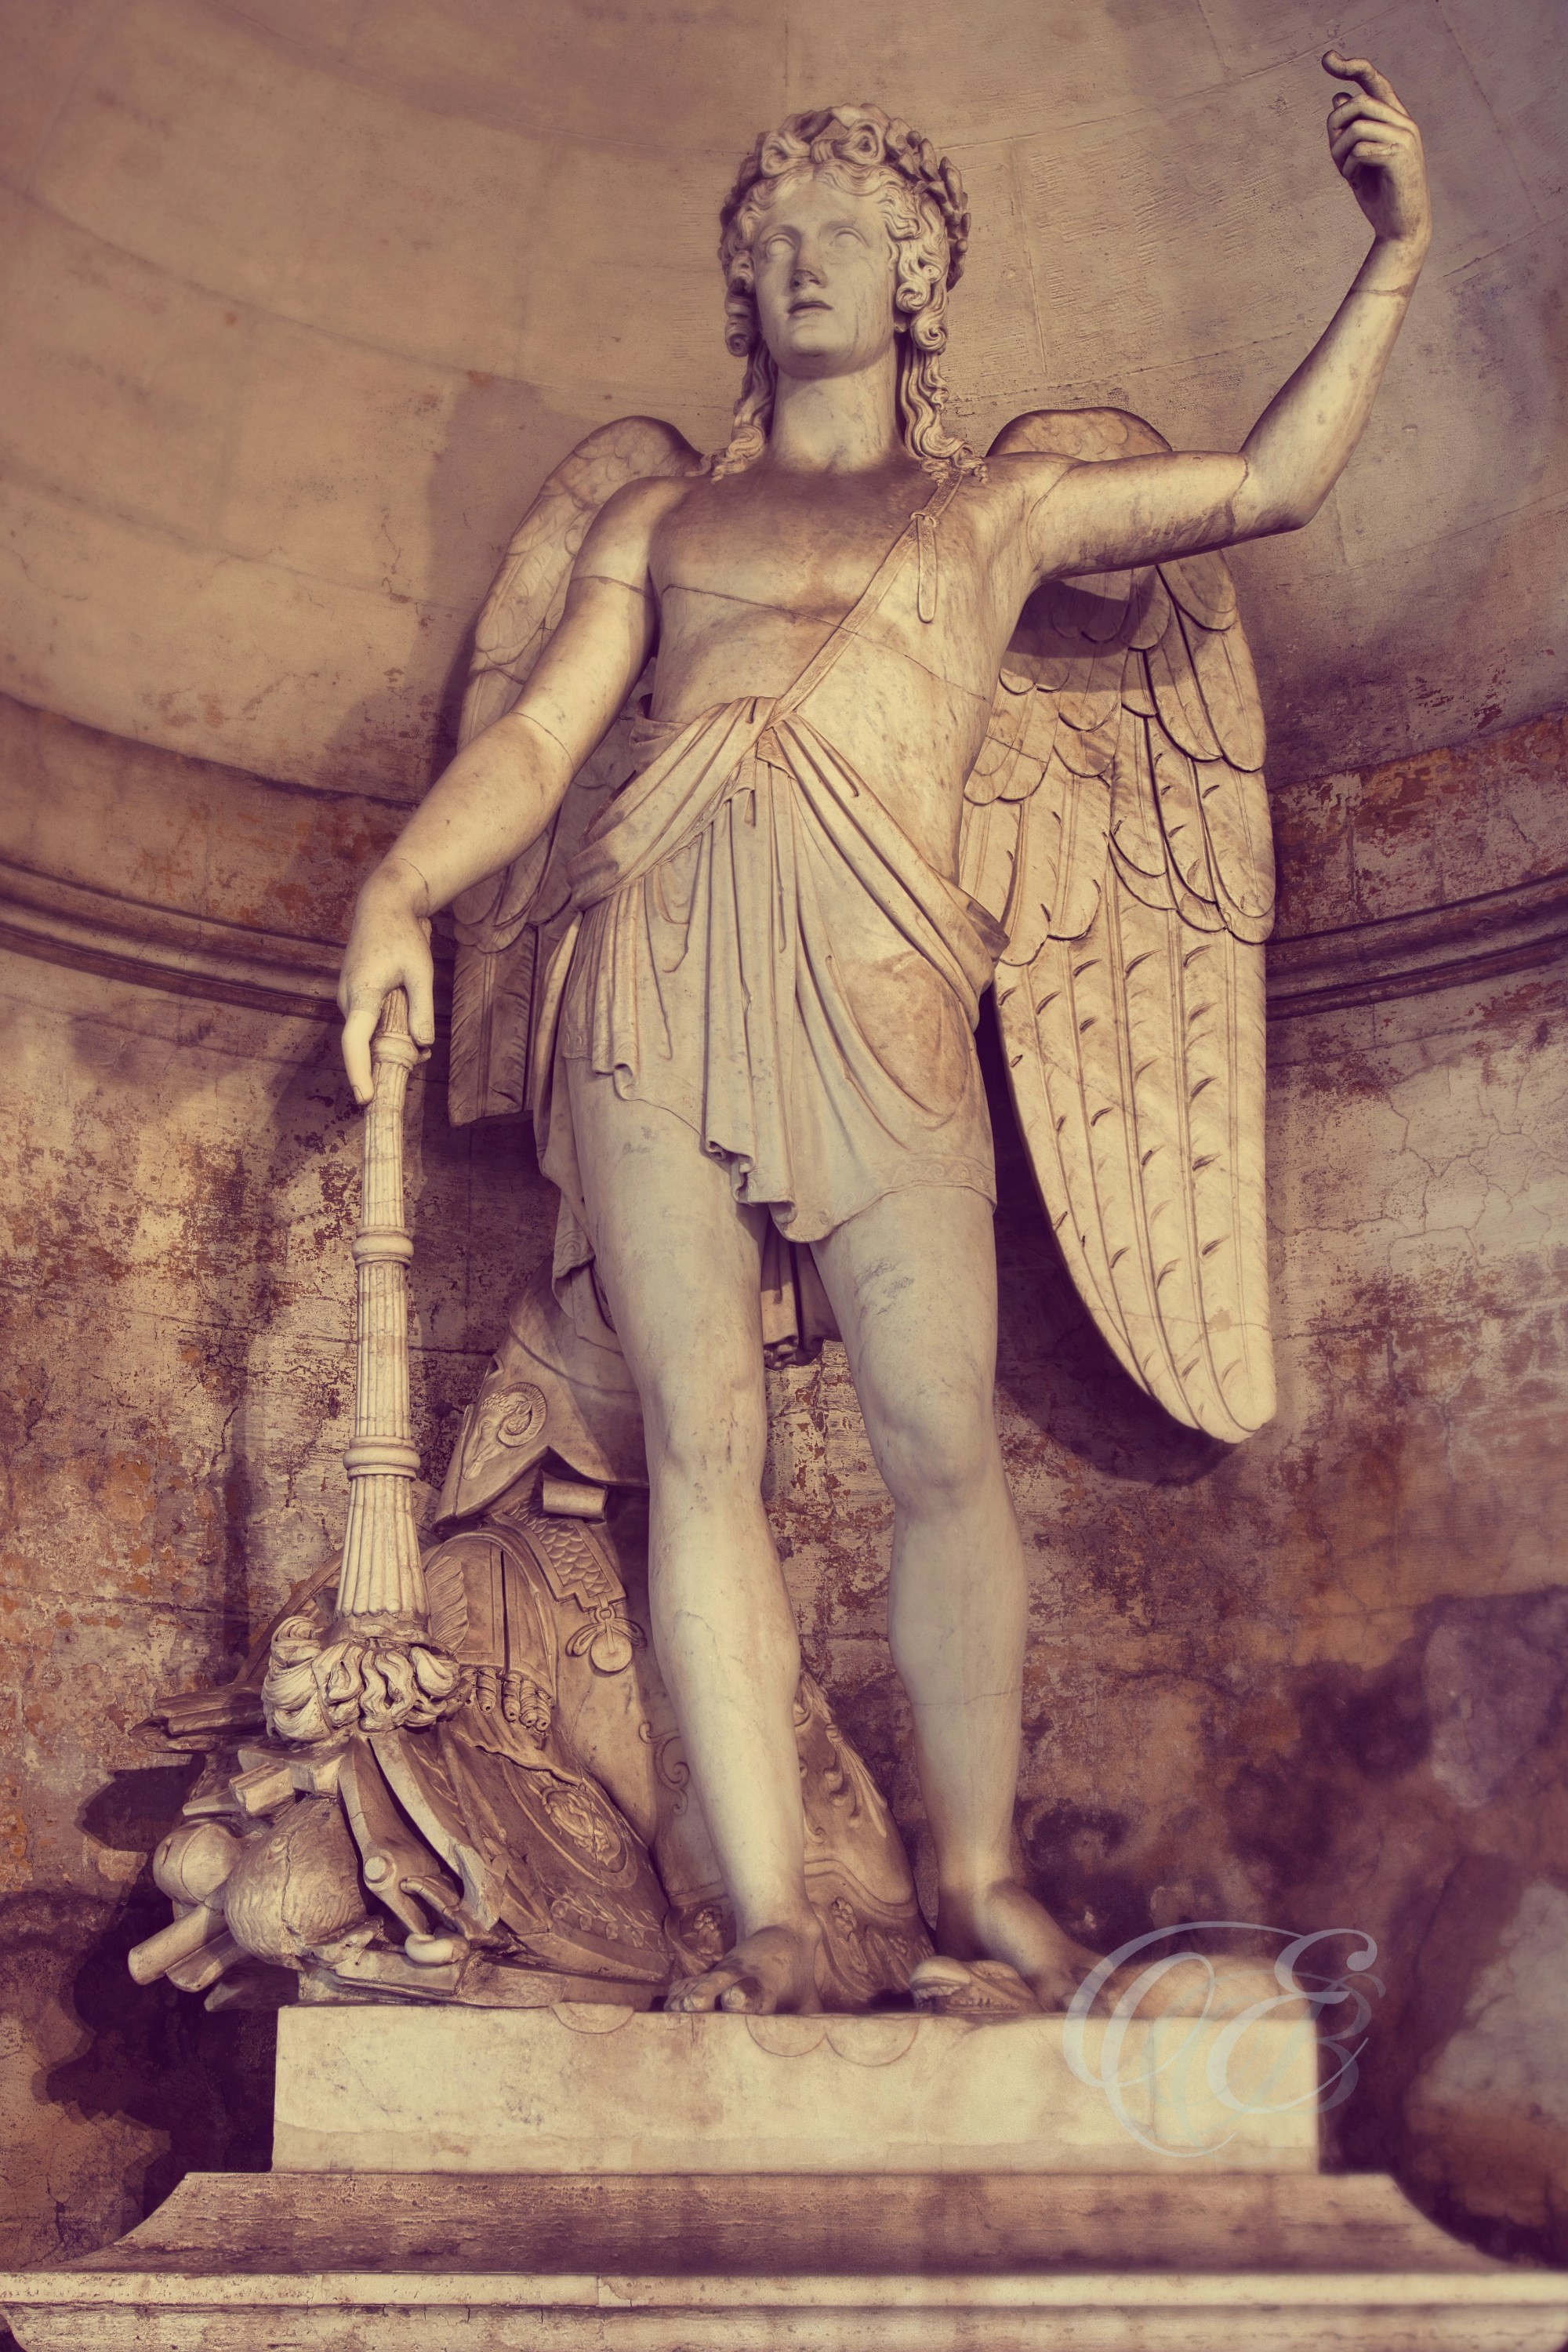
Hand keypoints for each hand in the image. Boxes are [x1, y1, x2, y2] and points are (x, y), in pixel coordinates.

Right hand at [337, 856, 435, 1105]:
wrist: (382, 904)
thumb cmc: (402, 934)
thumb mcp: (421, 971)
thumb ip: (422, 1009)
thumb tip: (422, 1045)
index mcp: (361, 994)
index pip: (355, 1043)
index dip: (359, 1073)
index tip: (365, 1098)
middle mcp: (348, 999)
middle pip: (363, 1044)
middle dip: (387, 1060)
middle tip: (419, 1062)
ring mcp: (348, 997)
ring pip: (367, 1035)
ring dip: (390, 1043)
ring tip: (419, 1042)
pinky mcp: (354, 995)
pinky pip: (369, 1023)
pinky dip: (387, 1031)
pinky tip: (409, 1027)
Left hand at [1323, 52, 1430, 253]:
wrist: (1400, 228)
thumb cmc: (1380, 194)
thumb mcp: (1359, 159)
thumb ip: (1351, 129)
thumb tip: (1338, 98)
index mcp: (1395, 118)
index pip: (1373, 80)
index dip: (1351, 66)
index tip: (1327, 58)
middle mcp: (1404, 122)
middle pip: (1358, 103)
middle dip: (1335, 128)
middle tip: (1333, 154)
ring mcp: (1405, 138)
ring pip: (1356, 126)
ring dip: (1339, 151)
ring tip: (1345, 171)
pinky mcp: (1400, 157)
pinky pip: (1360, 148)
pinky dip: (1348, 166)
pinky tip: (1353, 181)